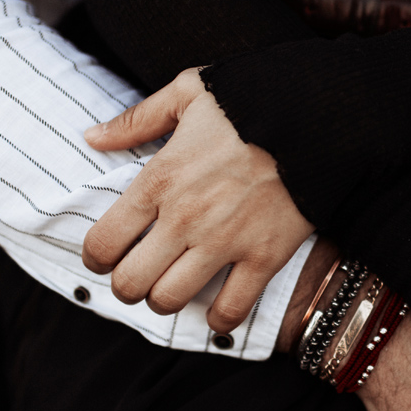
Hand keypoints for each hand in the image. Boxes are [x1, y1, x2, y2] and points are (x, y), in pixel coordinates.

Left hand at [83, 68, 312, 332]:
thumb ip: (137, 119)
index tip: (105, 256)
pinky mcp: (264, 256)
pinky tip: (217, 308)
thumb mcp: (188, 92)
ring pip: (170, 301)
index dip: (96, 257)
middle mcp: (184, 217)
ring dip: (165, 300)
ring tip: (173, 288)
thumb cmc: (251, 100)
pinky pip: (231, 310)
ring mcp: (224, 241)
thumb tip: (93, 137)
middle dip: (127, 285)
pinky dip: (219, 318)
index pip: (103, 241)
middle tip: (139, 276)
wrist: (317, 116)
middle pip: (130, 282)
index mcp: (159, 179)